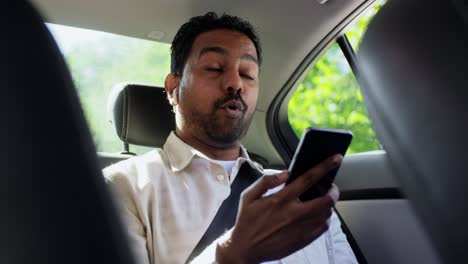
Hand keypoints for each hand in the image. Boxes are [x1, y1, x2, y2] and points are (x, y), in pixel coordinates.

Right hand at [216, 154, 341, 263]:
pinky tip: (318, 216)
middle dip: (333, 190)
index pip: (308, 179)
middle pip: (326, 200)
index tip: (336, 158)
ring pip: (327, 214)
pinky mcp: (302, 240)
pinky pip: (323, 228)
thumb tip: (285, 173)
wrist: (245, 249)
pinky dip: (325, 219)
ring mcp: (300, 228)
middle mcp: (293, 214)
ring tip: (323, 201)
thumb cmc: (246, 221)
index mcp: (280, 199)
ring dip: (329, 205)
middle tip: (330, 187)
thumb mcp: (248, 196)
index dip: (324, 167)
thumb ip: (266, 181)